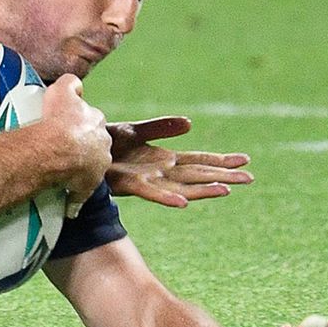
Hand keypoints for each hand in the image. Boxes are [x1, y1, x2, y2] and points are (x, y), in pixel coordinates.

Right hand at [39, 74, 111, 197]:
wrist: (54, 149)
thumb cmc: (56, 120)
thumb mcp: (61, 90)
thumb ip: (70, 83)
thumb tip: (75, 83)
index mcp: (96, 122)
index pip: (90, 121)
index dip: (76, 124)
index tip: (64, 127)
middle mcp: (102, 145)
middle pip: (92, 145)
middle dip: (80, 146)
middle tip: (59, 147)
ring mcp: (97, 167)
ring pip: (88, 168)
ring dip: (77, 169)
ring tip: (57, 169)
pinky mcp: (87, 187)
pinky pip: (79, 193)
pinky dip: (73, 196)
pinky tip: (62, 198)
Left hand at [105, 116, 251, 208]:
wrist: (77, 154)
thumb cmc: (105, 145)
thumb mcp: (135, 131)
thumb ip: (161, 127)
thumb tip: (190, 124)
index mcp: (163, 160)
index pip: (199, 160)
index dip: (221, 161)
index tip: (245, 161)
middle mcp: (160, 173)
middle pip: (197, 175)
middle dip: (222, 176)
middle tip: (249, 179)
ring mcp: (146, 181)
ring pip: (181, 187)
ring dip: (203, 189)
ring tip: (226, 190)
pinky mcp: (128, 185)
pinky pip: (151, 193)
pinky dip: (167, 198)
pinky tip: (184, 202)